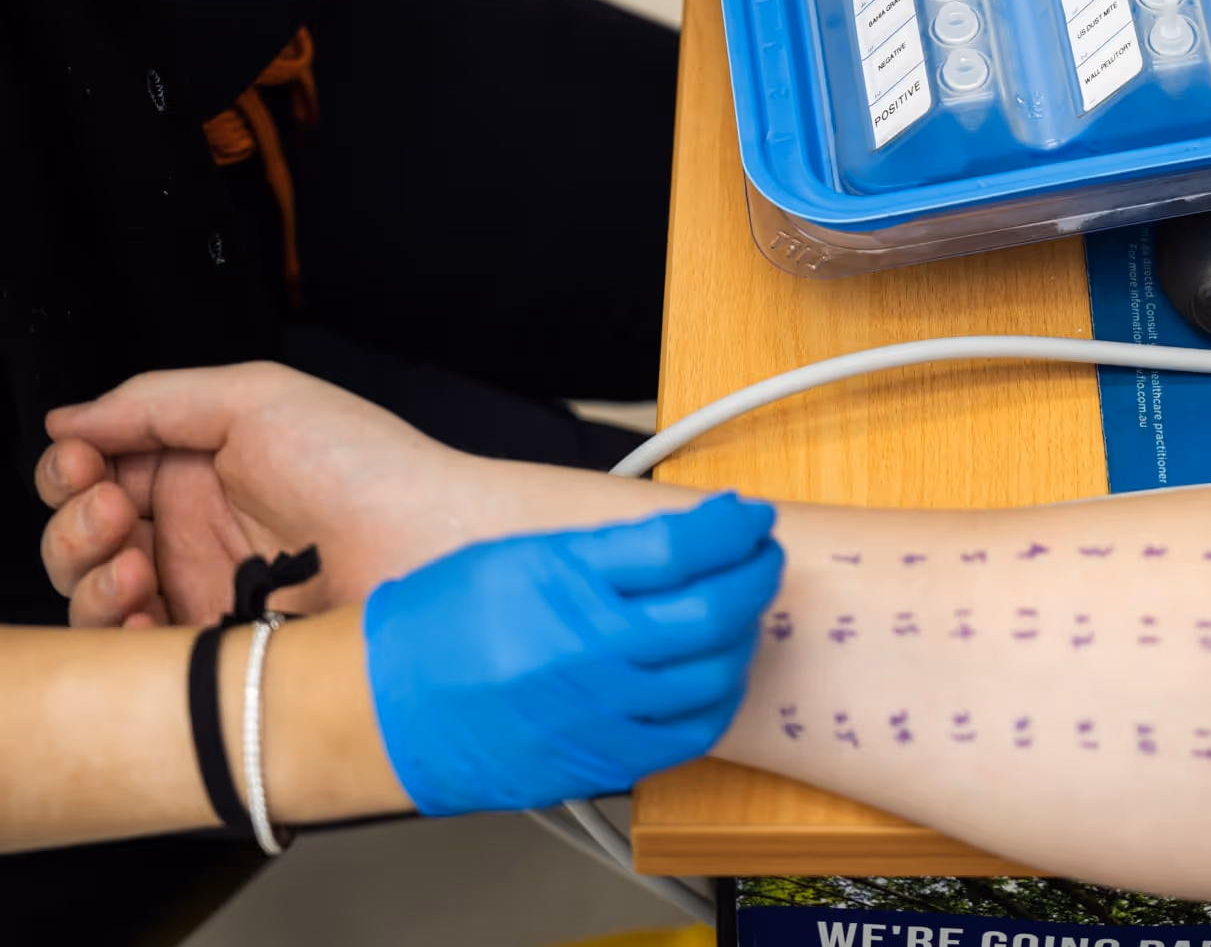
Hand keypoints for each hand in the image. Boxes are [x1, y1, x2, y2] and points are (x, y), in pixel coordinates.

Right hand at [41, 364, 494, 627]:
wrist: (430, 549)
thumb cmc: (368, 469)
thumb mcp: (259, 399)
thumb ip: (156, 401)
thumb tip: (71, 417)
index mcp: (204, 469)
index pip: (99, 473)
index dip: (72, 471)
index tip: (81, 464)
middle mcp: (198, 532)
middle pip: (84, 540)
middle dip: (73, 525)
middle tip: (111, 512)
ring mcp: (206, 592)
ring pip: (96, 599)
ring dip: (88, 577)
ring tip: (132, 563)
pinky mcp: (217, 650)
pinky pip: (137, 658)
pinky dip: (117, 635)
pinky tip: (141, 609)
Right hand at [365, 495, 782, 813]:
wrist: (380, 709)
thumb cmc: (437, 625)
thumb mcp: (520, 556)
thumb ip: (607, 552)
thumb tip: (689, 540)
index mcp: (563, 583)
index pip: (682, 546)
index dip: (733, 527)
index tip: (750, 518)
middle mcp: (587, 648)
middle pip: (713, 609)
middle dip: (756, 575)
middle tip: (760, 558)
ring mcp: (597, 712)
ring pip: (714, 673)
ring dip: (743, 636)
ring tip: (739, 612)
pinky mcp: (601, 762)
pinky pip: (690, 734)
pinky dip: (718, 698)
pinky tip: (716, 674)